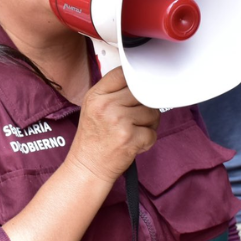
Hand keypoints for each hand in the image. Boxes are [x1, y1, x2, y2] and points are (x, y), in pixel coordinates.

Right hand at [67, 67, 159, 183]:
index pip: (123, 74)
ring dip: (148, 124)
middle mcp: (106, 106)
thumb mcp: (93, 108)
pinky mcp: (130, 138)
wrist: (87, 167)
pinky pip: (153, 133)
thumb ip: (113, 92)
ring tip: (132, 132)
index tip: (138, 90)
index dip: (135, 81)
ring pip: (152, 113)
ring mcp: (118, 121)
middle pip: (143, 93)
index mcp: (96, 95)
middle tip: (134, 119)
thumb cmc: (93, 139)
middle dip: (144, 106)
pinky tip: (133, 143)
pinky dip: (147, 141)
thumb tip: (140, 81)